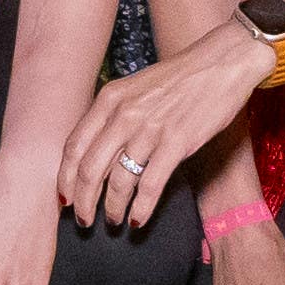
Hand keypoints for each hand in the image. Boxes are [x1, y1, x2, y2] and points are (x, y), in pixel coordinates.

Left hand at [62, 22, 271, 230]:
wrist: (221, 63)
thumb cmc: (179, 78)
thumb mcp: (134, 87)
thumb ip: (113, 115)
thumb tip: (96, 152)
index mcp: (109, 99)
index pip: (74, 146)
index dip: (65, 177)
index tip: (63, 197)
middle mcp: (124, 114)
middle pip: (90, 169)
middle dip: (83, 202)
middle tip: (83, 220)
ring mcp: (150, 129)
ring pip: (119, 181)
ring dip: (113, 208)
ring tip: (113, 220)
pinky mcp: (177, 142)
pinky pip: (150, 185)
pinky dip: (141, 209)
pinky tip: (137, 220)